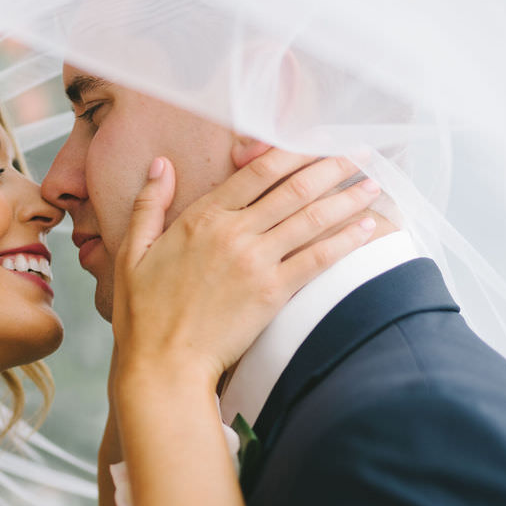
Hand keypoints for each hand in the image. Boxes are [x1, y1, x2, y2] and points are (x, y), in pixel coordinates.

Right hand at [112, 150, 378, 388]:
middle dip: (331, 166)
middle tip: (358, 153)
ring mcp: (256, 262)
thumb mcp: (132, 251)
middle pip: (294, 188)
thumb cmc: (143, 314)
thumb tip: (161, 165)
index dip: (292, 151)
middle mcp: (233, 232)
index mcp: (201, 217)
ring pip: (312, 218)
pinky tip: (366, 227)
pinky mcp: (272, 293)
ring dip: (347, 197)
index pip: (257, 171)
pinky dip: (345, 240)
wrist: (163, 364)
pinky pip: (317, 259)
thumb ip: (148, 204)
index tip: (316, 141)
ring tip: (373, 183)